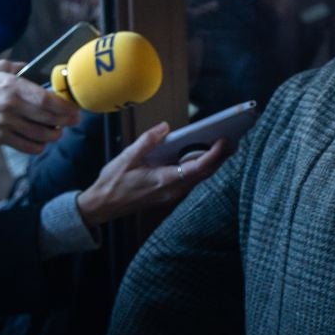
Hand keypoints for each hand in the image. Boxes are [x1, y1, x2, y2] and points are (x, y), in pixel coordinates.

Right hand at [0, 58, 80, 153]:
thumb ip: (20, 68)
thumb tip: (40, 68)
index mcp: (12, 86)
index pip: (45, 99)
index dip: (64, 106)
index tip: (74, 108)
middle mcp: (10, 106)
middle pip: (48, 118)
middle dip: (66, 121)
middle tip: (73, 120)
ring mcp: (5, 124)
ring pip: (40, 135)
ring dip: (54, 135)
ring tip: (58, 131)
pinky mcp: (0, 138)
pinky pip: (27, 147)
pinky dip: (39, 146)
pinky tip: (41, 140)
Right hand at [75, 122, 231, 228]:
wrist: (102, 206)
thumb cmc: (112, 183)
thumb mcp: (126, 158)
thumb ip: (147, 141)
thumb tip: (165, 127)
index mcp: (164, 180)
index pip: (197, 167)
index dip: (214, 154)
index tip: (223, 140)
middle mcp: (172, 190)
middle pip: (204, 174)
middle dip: (220, 157)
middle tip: (232, 139)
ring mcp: (171, 194)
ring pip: (199, 178)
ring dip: (212, 163)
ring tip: (222, 145)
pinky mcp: (168, 194)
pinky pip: (190, 180)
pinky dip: (199, 167)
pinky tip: (200, 155)